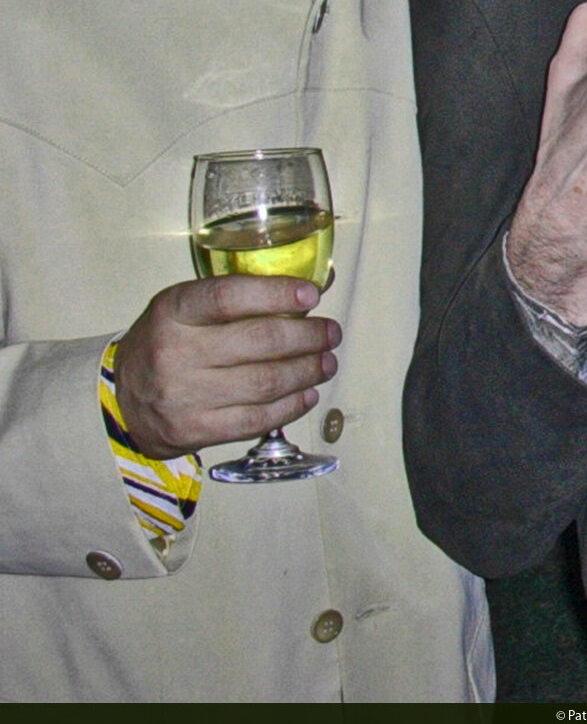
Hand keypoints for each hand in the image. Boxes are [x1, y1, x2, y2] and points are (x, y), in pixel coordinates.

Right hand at [114, 276, 339, 460]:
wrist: (119, 400)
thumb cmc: (166, 344)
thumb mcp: (185, 309)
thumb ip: (236, 300)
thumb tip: (306, 295)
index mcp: (174, 312)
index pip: (229, 296)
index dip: (276, 293)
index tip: (311, 295)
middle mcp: (176, 352)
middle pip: (259, 342)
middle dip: (308, 337)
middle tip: (330, 333)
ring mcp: (184, 396)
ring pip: (264, 383)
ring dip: (307, 371)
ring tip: (326, 362)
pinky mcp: (194, 431)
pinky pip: (255, 420)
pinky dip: (291, 406)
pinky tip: (307, 394)